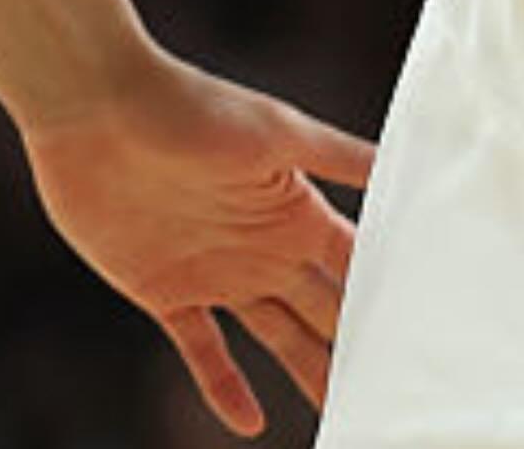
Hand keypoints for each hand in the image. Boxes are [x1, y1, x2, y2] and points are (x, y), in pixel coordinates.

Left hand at [21, 54, 376, 433]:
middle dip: (356, 347)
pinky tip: (251, 424)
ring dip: (307, 372)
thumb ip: (341, 157)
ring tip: (338, 415)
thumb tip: (410, 158)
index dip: (388, 299)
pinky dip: (225, 387)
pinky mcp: (165, 292)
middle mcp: (266, 247)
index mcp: (298, 211)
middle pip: (324, 310)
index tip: (427, 337)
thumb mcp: (277, 131)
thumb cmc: (191, 106)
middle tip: (394, 390)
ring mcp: (217, 272)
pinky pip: (203, 350)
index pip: (357, 265)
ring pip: (276, 336)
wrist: (97, 108)